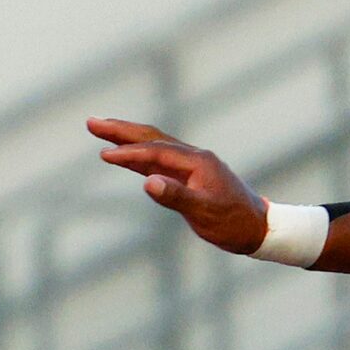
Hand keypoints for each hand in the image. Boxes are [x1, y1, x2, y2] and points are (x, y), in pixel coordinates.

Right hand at [88, 116, 267, 253]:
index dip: (129, 153)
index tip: (104, 154)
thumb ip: (176, 197)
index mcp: (198, 162)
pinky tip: (125, 155)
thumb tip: (147, 182)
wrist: (258, 227)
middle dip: (121, 130)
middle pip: (152, 137)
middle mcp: (194, 157)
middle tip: (91, 122)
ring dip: (127, 137)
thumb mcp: (204, 213)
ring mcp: (191, 164)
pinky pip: (159, 158)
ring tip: (101, 130)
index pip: (156, 152)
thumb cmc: (233, 223)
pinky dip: (139, 154)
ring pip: (154, 144)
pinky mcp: (189, 175)